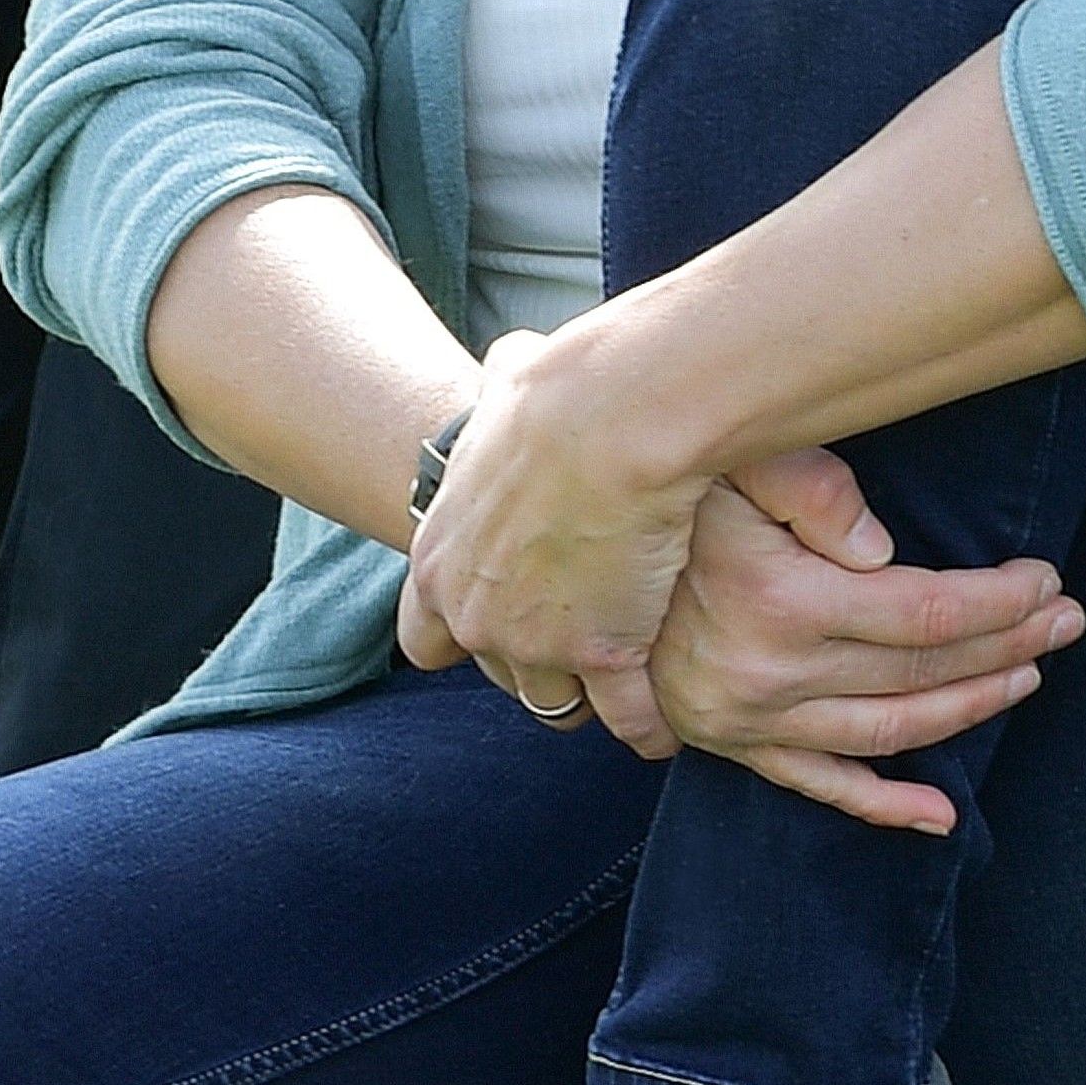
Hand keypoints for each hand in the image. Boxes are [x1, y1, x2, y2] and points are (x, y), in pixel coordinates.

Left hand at [402, 327, 712, 750]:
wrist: (615, 418)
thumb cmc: (564, 390)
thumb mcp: (508, 384)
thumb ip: (500, 394)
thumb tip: (513, 361)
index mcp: (439, 560)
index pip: (424, 640)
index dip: (463, 632)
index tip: (502, 616)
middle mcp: (476, 613)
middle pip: (496, 675)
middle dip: (534, 661)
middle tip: (578, 638)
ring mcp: (537, 644)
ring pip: (556, 703)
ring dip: (587, 695)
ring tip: (624, 686)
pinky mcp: (602, 657)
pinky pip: (626, 716)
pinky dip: (647, 723)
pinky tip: (661, 724)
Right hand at [644, 449, 1080, 831]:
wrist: (580, 559)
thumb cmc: (672, 493)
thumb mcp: (734, 464)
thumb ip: (809, 489)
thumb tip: (881, 547)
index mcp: (779, 599)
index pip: (925, 613)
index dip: (998, 601)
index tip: (1047, 580)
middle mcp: (769, 673)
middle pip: (920, 672)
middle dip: (1008, 646)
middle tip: (1067, 621)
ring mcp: (751, 722)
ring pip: (888, 731)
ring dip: (970, 709)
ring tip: (1028, 676)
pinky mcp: (735, 747)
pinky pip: (822, 788)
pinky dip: (885, 806)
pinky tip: (940, 815)